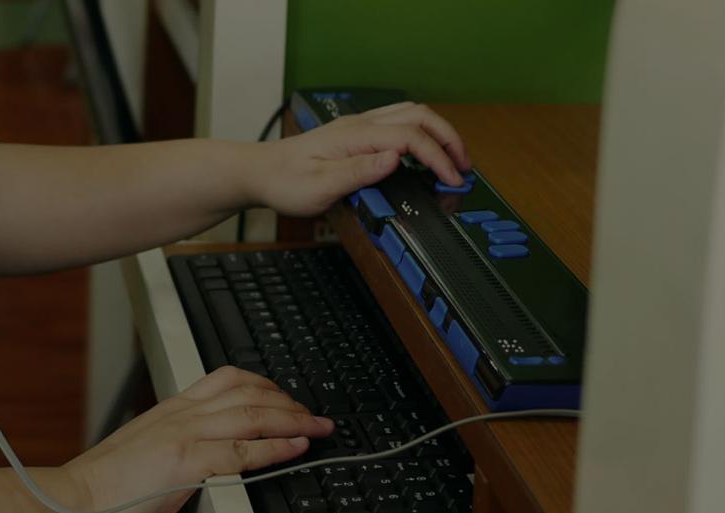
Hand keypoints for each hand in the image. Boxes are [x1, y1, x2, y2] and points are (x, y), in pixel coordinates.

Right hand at [62, 366, 332, 512]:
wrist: (72, 502)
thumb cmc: (103, 488)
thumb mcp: (145, 453)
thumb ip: (176, 447)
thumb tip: (203, 459)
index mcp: (171, 410)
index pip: (226, 380)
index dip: (264, 385)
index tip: (285, 397)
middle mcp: (182, 415)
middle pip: (249, 392)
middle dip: (289, 401)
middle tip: (314, 413)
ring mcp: (185, 435)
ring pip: (253, 414)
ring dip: (294, 419)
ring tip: (317, 426)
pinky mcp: (187, 462)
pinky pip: (244, 451)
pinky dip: (276, 448)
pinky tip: (296, 448)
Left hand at [249, 101, 471, 216]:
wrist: (260, 173)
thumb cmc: (286, 182)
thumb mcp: (320, 187)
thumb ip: (359, 173)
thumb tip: (394, 159)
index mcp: (356, 136)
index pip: (411, 137)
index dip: (438, 157)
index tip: (452, 180)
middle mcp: (360, 125)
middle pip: (419, 116)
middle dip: (448, 139)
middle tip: (464, 166)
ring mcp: (359, 126)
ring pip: (411, 115)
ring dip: (437, 133)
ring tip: (452, 159)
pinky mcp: (356, 134)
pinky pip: (398, 123)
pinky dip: (421, 134)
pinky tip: (423, 154)